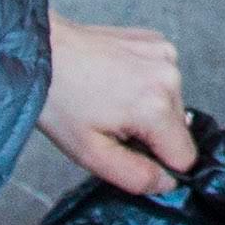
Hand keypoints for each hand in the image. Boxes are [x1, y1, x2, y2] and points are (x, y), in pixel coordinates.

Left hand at [40, 18, 193, 193]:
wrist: (39, 52)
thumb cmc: (58, 100)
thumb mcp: (91, 154)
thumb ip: (136, 177)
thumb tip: (167, 182)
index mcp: (156, 107)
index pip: (185, 157)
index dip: (158, 163)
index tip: (127, 149)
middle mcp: (170, 76)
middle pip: (179, 130)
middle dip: (151, 135)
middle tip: (112, 123)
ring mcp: (165, 54)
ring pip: (173, 105)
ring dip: (149, 110)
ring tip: (111, 99)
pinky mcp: (157, 41)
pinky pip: (164, 79)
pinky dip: (145, 85)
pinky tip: (117, 81)